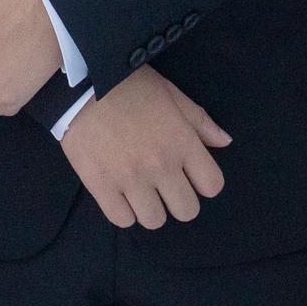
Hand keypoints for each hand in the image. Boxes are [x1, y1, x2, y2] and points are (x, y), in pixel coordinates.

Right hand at [55, 67, 228, 229]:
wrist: (81, 84)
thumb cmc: (130, 85)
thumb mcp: (172, 94)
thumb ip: (199, 121)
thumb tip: (225, 142)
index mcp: (182, 142)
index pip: (212, 185)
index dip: (203, 182)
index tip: (190, 175)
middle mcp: (161, 165)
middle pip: (187, 211)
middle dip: (179, 201)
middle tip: (164, 186)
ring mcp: (131, 179)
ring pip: (154, 220)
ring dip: (150, 208)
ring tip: (139, 191)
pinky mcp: (101, 186)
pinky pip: (122, 220)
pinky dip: (123, 212)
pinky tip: (119, 195)